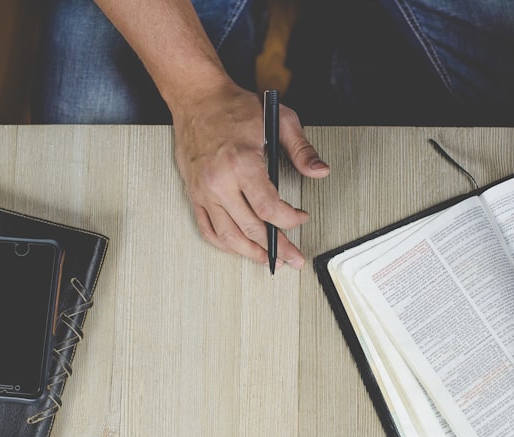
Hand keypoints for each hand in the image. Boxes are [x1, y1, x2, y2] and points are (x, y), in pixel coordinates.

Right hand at [171, 83, 329, 268]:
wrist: (198, 98)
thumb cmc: (234, 108)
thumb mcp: (279, 120)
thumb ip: (301, 149)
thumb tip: (320, 171)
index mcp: (241, 163)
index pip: (269, 208)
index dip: (290, 220)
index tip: (301, 218)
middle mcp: (219, 181)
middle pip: (251, 228)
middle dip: (278, 247)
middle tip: (293, 257)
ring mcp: (204, 191)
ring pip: (228, 236)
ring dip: (251, 253)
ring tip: (270, 260)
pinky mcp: (194, 194)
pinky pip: (208, 229)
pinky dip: (225, 244)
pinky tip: (240, 248)